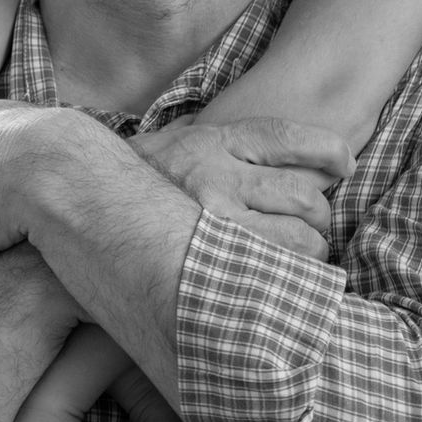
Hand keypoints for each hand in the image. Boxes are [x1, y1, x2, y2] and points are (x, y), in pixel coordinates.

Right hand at [129, 118, 350, 261]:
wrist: (75, 198)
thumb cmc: (138, 175)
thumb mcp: (179, 139)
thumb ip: (222, 140)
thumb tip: (283, 150)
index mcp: (213, 140)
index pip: (288, 138)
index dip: (328, 150)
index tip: (345, 163)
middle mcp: (214, 175)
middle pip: (302, 195)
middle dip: (321, 215)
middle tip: (318, 226)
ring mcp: (208, 221)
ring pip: (294, 239)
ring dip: (311, 252)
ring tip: (304, 258)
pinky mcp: (200, 257)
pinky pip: (266, 271)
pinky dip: (288, 280)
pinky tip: (288, 282)